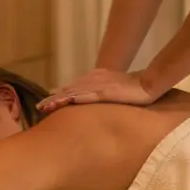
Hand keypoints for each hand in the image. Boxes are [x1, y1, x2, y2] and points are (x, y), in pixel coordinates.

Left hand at [38, 69, 158, 112]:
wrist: (149, 84)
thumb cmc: (136, 89)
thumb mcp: (118, 93)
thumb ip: (107, 97)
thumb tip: (104, 108)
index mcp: (97, 80)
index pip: (75, 89)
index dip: (61, 95)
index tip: (49, 102)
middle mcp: (94, 81)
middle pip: (70, 90)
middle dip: (55, 98)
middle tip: (40, 108)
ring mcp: (98, 86)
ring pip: (73, 93)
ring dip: (58, 100)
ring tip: (44, 107)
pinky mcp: (105, 92)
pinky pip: (85, 96)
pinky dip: (72, 99)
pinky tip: (62, 103)